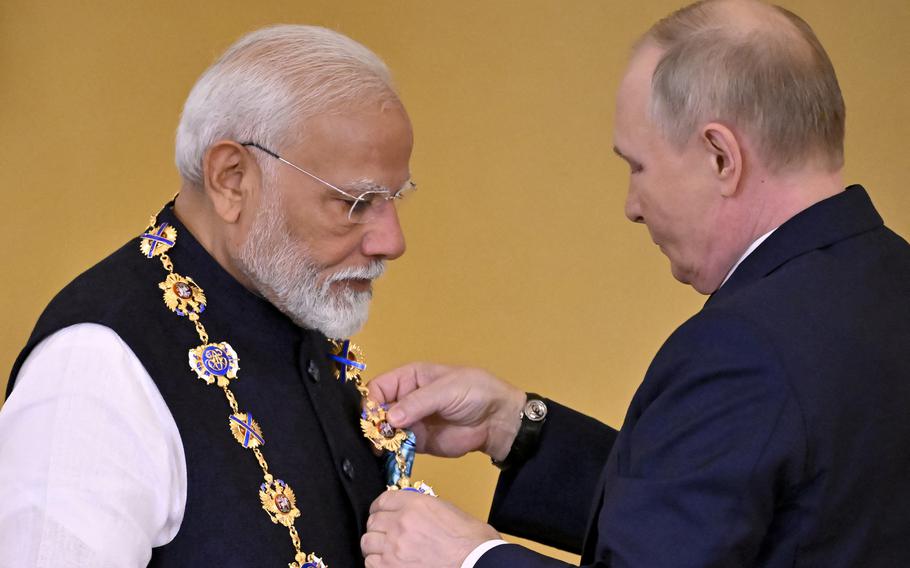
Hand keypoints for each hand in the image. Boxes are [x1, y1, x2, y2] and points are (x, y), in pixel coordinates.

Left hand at [362, 491, 499, 567]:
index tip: (380, 512)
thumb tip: (412, 511)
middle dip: (378, 527)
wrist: (476, 562)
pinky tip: (388, 563)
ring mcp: (394, 548)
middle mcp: (400, 523)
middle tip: (386, 533)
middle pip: (373, 521)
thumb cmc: (471, 541)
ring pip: (368, 542)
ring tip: (386, 550)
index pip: (382, 500)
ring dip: (375, 546)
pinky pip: (371, 563)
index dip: (380, 507)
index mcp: (415, 504)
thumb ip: (424, 507)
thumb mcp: (448, 510)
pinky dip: (377, 563)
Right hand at [368, 363, 525, 459]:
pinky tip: (389, 456)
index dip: (371, 401)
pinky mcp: (418, 442)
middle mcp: (405, 399)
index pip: (379, 387)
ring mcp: (411, 422)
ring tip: (381, 449)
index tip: (372, 418)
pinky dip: (391, 452)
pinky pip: (398, 447)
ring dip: (380, 440)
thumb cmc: (474, 393)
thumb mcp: (446, 390)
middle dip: (373, 423)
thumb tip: (389, 419)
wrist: (497, 421)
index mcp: (410, 378)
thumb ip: (417, 402)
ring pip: (384, 431)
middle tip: (375, 438)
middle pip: (377, 410)